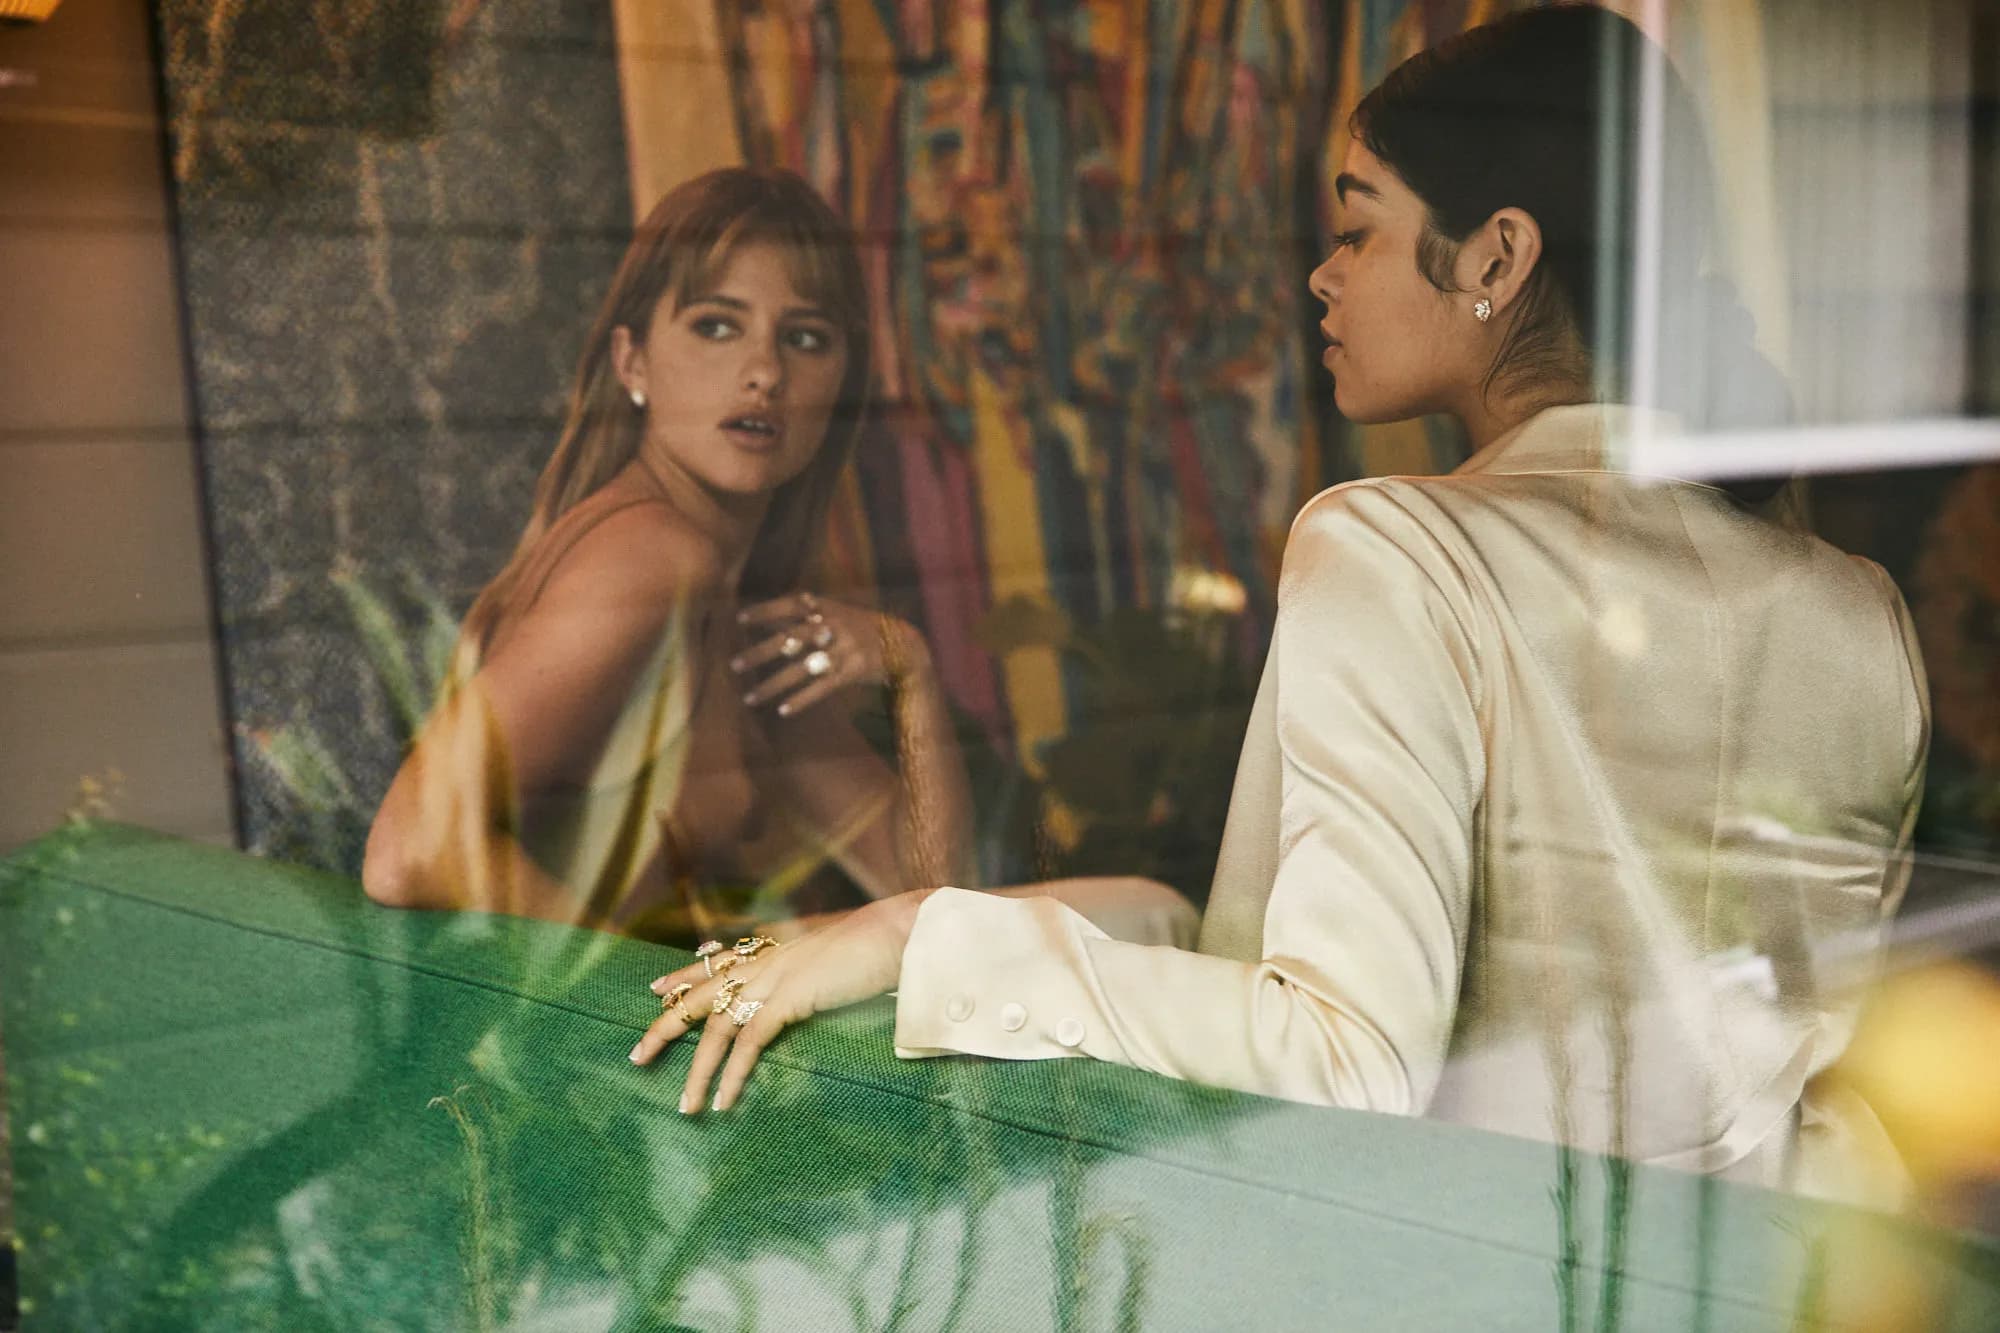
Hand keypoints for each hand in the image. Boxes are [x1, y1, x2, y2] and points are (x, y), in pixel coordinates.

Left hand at [627, 891, 930, 1111]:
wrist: (902, 932)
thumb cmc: (880, 945)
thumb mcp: (837, 951)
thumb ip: (812, 963)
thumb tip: (809, 979)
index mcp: (775, 945)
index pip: (716, 960)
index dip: (683, 974)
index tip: (655, 988)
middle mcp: (766, 957)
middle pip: (700, 992)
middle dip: (666, 1025)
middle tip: (637, 1054)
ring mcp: (774, 976)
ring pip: (716, 1025)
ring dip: (697, 1069)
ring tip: (684, 1105)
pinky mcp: (789, 997)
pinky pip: (748, 1041)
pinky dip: (732, 1074)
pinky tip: (722, 1101)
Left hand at [730, 591, 926, 718]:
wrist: (906, 646)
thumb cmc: (866, 629)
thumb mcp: (841, 613)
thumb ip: (810, 615)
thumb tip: (772, 619)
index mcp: (829, 608)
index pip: (791, 605)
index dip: (765, 611)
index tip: (739, 619)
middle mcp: (834, 627)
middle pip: (790, 640)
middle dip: (760, 653)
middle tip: (733, 665)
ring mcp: (844, 650)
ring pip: (800, 670)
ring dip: (773, 685)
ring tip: (749, 698)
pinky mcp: (853, 672)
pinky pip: (821, 688)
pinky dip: (802, 700)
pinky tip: (783, 711)